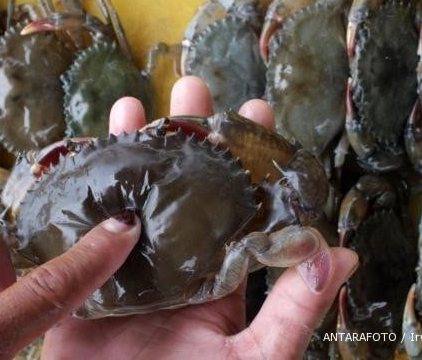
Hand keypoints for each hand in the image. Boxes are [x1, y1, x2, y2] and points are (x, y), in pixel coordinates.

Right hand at [43, 76, 358, 358]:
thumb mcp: (253, 359)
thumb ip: (293, 311)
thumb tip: (341, 254)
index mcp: (217, 281)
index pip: (238, 209)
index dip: (247, 161)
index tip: (256, 113)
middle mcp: (174, 267)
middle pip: (180, 190)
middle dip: (185, 138)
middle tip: (192, 88)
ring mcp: (128, 270)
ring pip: (129, 198)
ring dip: (129, 152)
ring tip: (131, 106)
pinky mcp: (84, 280)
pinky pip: (81, 229)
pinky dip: (80, 191)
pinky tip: (84, 154)